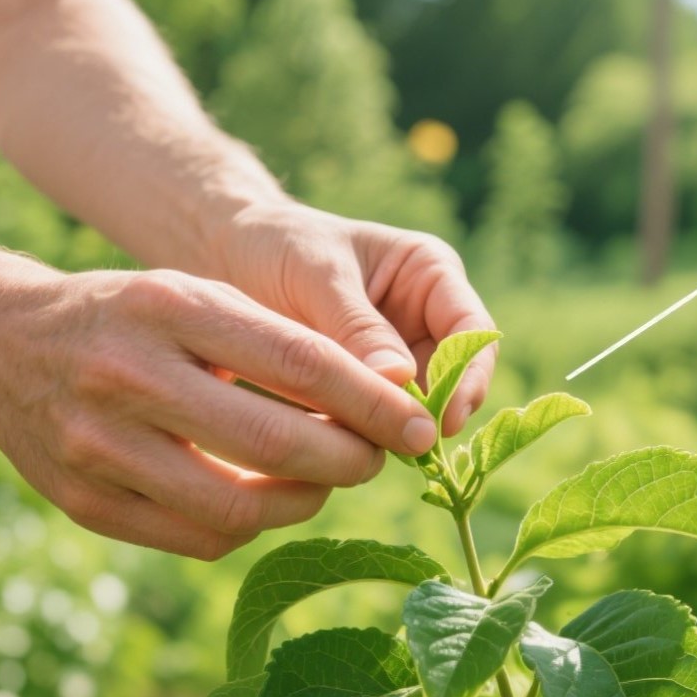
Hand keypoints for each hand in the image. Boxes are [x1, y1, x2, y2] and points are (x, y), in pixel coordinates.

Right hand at [0, 266, 439, 559]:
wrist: (0, 345)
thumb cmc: (131, 317)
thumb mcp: (196, 297)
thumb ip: (278, 341)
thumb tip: (380, 402)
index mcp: (170, 307)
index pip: (300, 361)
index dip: (372, 402)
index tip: (420, 426)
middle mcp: (128, 375)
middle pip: (276, 442)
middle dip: (348, 460)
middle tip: (376, 459)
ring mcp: (98, 446)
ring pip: (238, 508)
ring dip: (303, 501)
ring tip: (323, 478)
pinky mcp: (83, 503)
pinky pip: (197, 538)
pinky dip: (249, 526)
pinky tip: (265, 499)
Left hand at [205, 201, 497, 434]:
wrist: (224, 257)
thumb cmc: (277, 246)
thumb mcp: (317, 276)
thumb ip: (357, 326)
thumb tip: (401, 382)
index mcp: (430, 275)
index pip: (472, 331)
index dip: (468, 377)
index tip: (442, 418)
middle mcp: (424, 318)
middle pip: (455, 379)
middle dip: (434, 414)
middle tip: (410, 450)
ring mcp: (397, 358)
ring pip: (418, 408)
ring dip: (399, 431)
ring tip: (366, 450)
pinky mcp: (364, 390)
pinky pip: (379, 421)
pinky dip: (366, 437)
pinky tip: (340, 449)